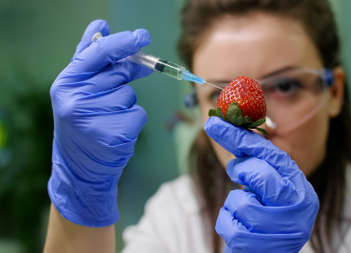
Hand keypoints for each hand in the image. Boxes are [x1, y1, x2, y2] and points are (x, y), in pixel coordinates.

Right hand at [48, 20, 151, 226]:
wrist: (79, 166)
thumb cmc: (82, 119)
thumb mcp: (78, 88)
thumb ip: (90, 57)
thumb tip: (101, 25)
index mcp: (66, 83)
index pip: (99, 54)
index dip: (123, 42)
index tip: (143, 36)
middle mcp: (76, 100)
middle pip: (119, 75)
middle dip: (124, 79)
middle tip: (113, 92)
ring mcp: (94, 120)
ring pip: (130, 96)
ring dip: (126, 104)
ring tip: (108, 118)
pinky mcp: (113, 136)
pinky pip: (138, 114)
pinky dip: (133, 120)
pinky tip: (116, 130)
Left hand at [204, 117, 318, 252]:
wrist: (269, 252)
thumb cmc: (265, 214)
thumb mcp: (268, 187)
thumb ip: (257, 161)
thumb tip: (229, 127)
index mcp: (300, 185)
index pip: (269, 153)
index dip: (239, 137)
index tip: (212, 122)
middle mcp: (299, 206)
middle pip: (258, 174)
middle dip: (242, 171)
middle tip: (241, 176)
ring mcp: (284, 229)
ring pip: (241, 202)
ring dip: (234, 204)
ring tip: (246, 211)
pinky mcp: (262, 247)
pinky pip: (229, 225)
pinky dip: (226, 222)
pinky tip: (239, 227)